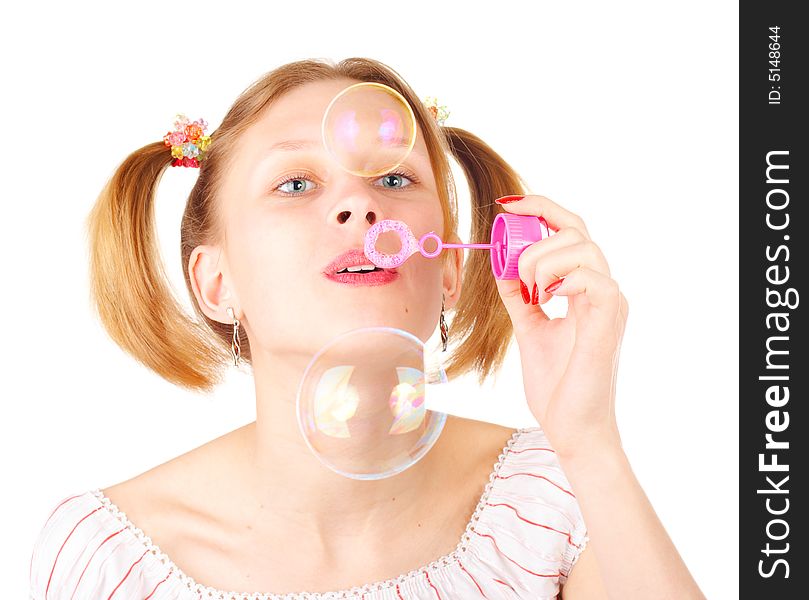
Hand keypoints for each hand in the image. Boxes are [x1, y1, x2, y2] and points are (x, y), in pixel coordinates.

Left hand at [493, 195, 628, 458]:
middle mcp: (601, 288)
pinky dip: (562, 279)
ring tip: (530, 292)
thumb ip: (519, 296)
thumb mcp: (529, 329)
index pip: (570, 230)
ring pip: (583, 247)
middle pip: (577, 229)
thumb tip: (500, 265)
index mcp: (584, 288)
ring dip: (543, 261)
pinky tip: (546, 301)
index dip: (542, 208)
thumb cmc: (557, 386)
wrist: (571, 428)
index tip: (508, 205)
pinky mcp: (611, 318)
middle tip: (514, 268)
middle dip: (536, 237)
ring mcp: (610, 302)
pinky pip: (593, 277)